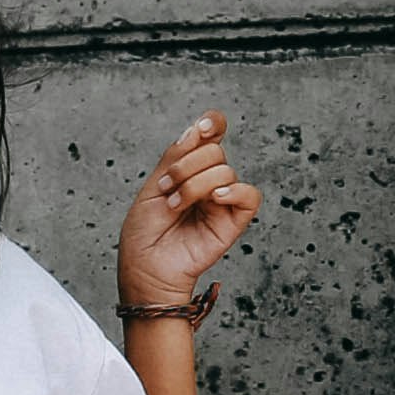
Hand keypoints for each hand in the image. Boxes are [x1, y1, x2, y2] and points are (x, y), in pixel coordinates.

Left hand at [120, 112, 263, 313]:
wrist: (145, 270)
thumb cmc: (144, 235)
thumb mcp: (152, 186)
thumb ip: (175, 157)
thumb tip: (197, 129)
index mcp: (189, 168)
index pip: (212, 134)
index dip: (212, 124)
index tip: (203, 127)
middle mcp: (208, 181)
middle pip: (214, 151)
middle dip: (185, 166)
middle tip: (167, 188)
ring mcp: (222, 201)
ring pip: (225, 171)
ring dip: (195, 185)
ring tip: (177, 205)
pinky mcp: (233, 221)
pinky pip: (249, 196)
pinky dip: (233, 191)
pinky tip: (212, 200)